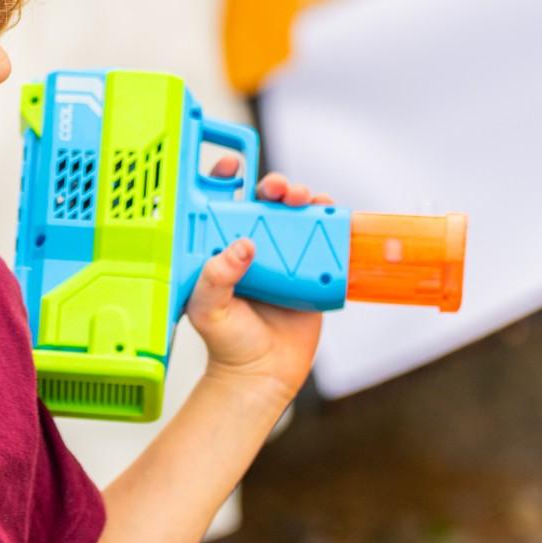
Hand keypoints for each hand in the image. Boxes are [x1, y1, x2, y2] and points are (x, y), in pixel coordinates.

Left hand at [187, 164, 335, 403]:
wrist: (262, 375)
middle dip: (275, 184)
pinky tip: (333, 218)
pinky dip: (332, 224)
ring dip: (304, 197)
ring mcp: (286, 256)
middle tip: (278, 189)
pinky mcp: (313, 271)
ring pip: (297, 215)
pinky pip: (326, 242)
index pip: (222, 203)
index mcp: (222, 247)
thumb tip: (240, 247)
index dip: (226, 178)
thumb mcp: (208, 310)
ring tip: (304, 200)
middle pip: (266, 201)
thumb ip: (215, 278)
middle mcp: (255, 246)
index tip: (232, 167)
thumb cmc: (227, 342)